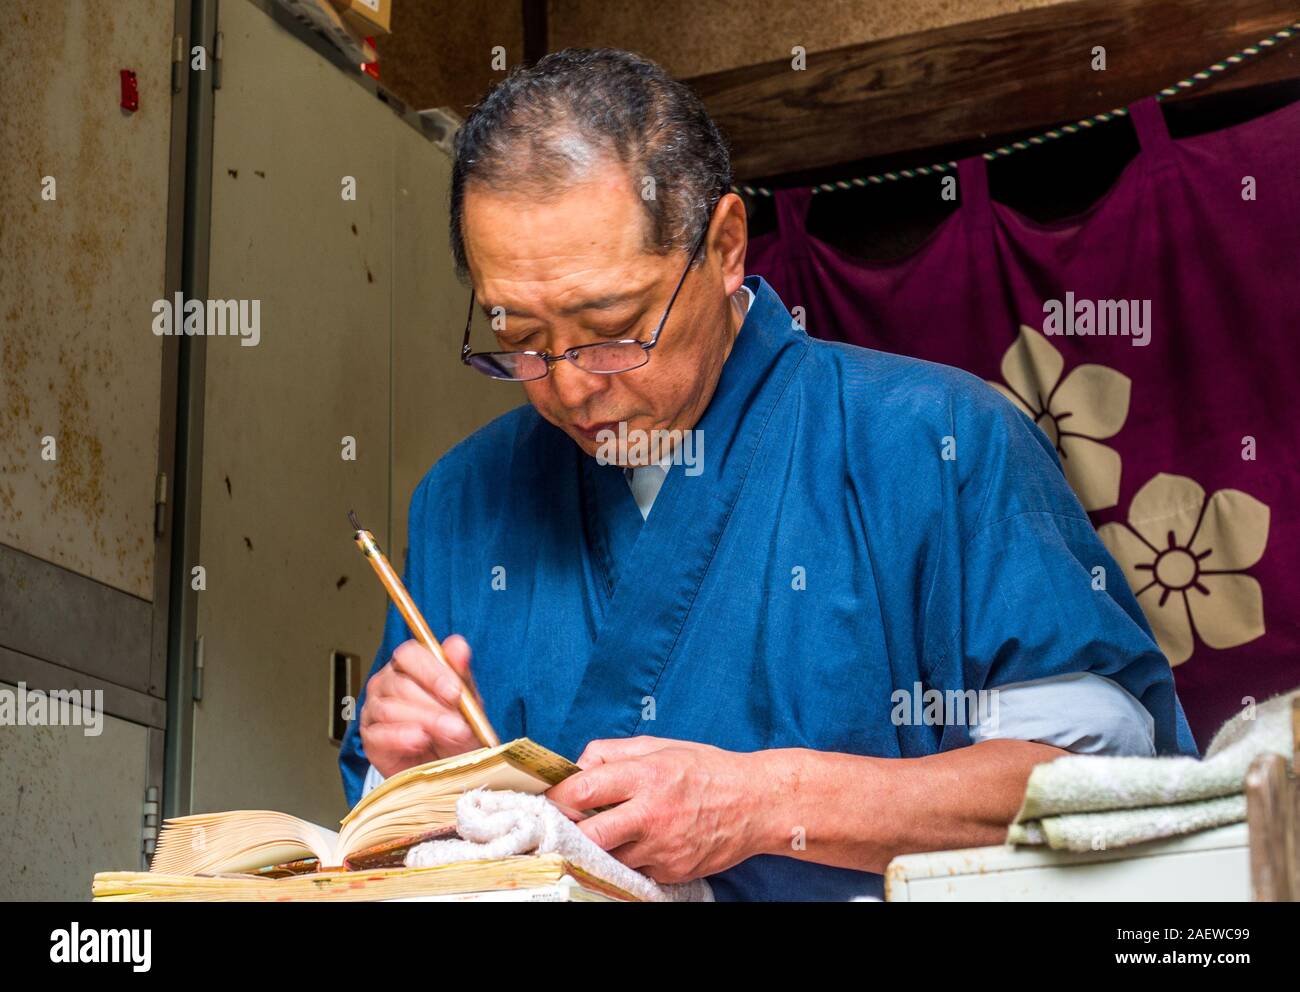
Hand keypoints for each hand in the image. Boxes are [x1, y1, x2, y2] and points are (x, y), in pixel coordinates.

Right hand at [359, 635, 484, 777]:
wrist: (447, 767)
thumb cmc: (455, 730)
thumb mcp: (467, 703)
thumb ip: (461, 674)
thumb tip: (459, 647)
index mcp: (410, 666)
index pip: (410, 654)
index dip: (432, 672)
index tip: (455, 692)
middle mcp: (387, 682)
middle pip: (400, 684)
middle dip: (434, 706)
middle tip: (459, 724)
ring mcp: (375, 709)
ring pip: (390, 708)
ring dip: (424, 723)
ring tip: (447, 735)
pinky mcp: (370, 737)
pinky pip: (379, 733)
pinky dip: (401, 737)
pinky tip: (420, 741)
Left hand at [544, 735, 764, 884]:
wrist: (756, 803)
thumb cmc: (706, 769)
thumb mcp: (660, 746)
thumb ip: (613, 752)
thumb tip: (577, 767)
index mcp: (646, 775)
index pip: (584, 789)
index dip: (559, 795)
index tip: (552, 798)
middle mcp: (652, 814)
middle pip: (589, 833)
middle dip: (569, 830)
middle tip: (564, 824)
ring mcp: (661, 847)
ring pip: (608, 857)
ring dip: (598, 847)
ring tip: (603, 832)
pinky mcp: (671, 871)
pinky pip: (634, 870)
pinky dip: (627, 859)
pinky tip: (635, 843)